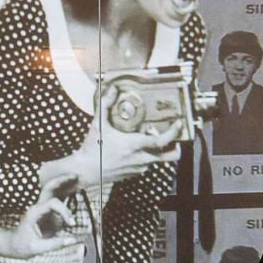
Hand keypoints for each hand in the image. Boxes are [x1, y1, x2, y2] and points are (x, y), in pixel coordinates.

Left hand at [0, 174, 84, 257]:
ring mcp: (43, 209)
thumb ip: (55, 244)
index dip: (65, 212)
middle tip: (75, 175)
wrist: (12, 246)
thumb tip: (73, 240)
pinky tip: (74, 188)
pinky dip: (65, 195)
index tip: (71, 223)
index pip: (53, 203)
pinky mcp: (47, 214)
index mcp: (34, 212)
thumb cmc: (21, 246)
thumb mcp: (37, 248)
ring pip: (54, 192)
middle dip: (62, 180)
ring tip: (75, 176)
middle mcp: (39, 207)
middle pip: (50, 188)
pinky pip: (58, 202)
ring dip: (64, 184)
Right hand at [64, 84, 184, 188]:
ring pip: (159, 159)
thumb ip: (105, 105)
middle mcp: (141, 158)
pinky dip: (148, 155)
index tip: (178, 123)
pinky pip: (148, 164)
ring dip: (160, 149)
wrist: (85, 171)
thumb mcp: (98, 125)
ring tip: (152, 137)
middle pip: (170, 155)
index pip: (162, 141)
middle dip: (177, 145)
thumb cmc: (92, 149)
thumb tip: (111, 89)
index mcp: (135, 145)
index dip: (174, 132)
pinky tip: (138, 147)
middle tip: (174, 135)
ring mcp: (139, 167)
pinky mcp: (135, 173)